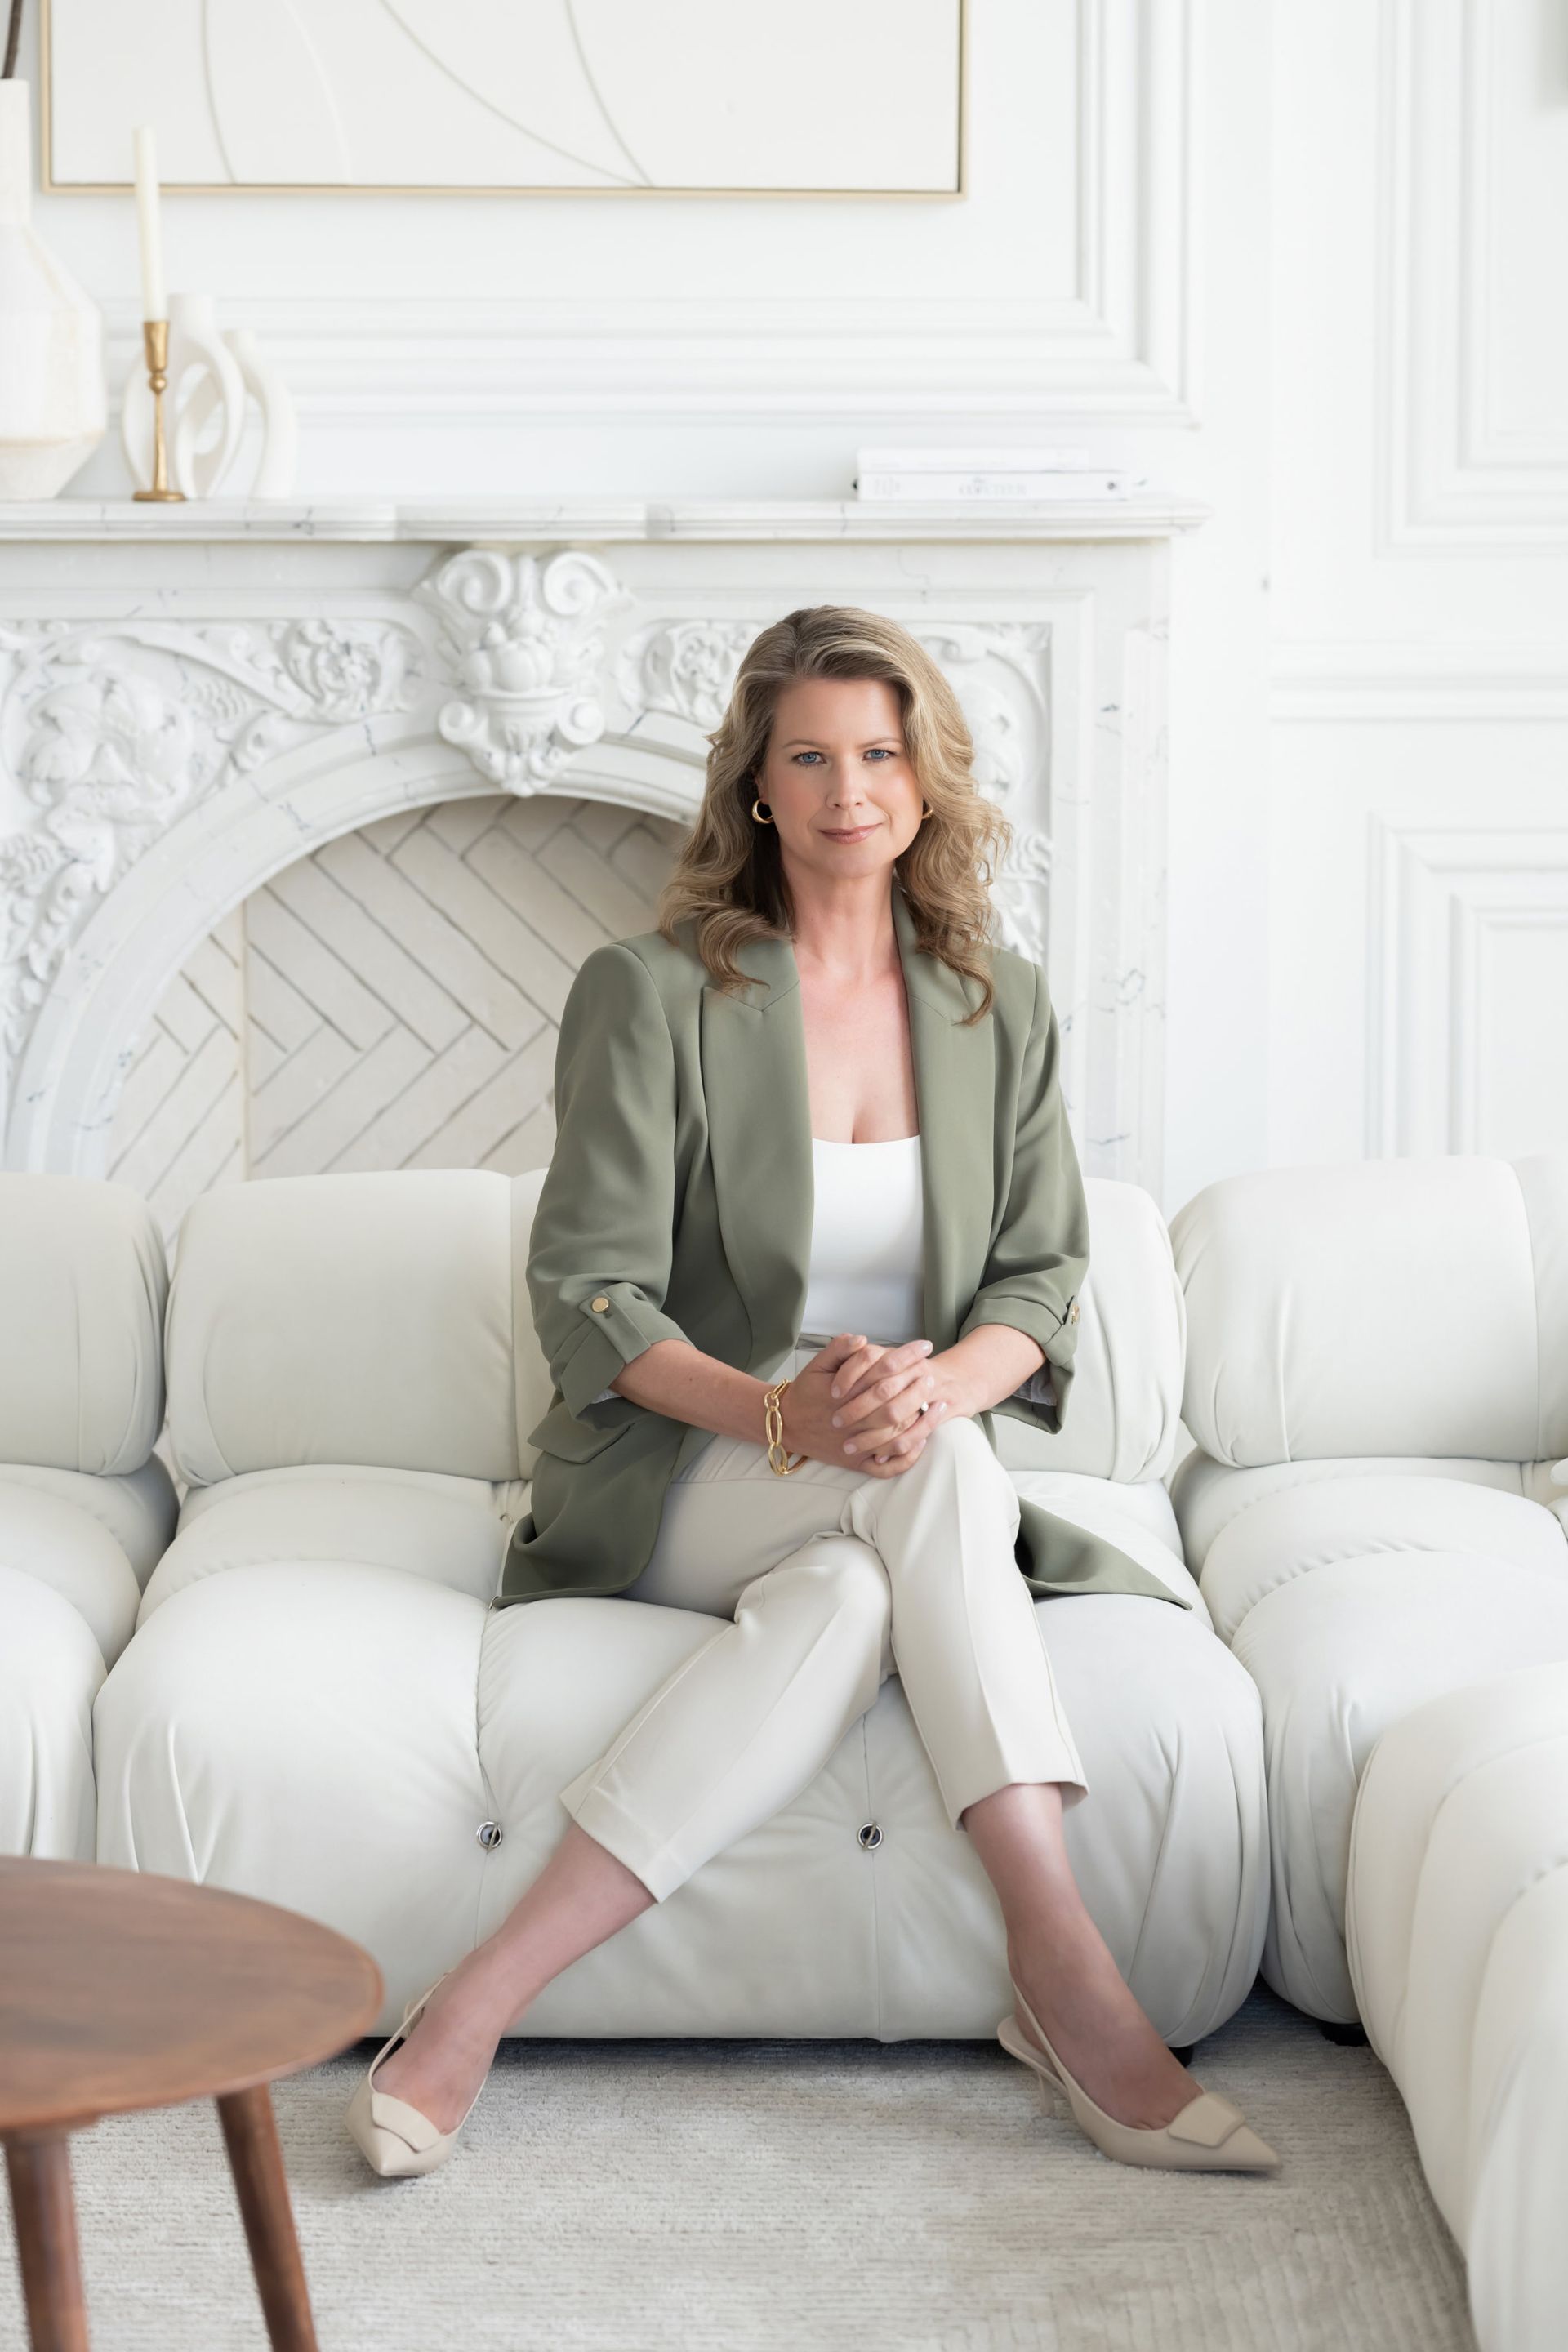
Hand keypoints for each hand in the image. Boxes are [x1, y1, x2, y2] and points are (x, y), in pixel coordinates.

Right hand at [780, 1331, 949, 1476]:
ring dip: (921, 1422)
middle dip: (919, 1390)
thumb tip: (863, 1340)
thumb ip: (839, 1349)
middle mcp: (853, 1421)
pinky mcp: (856, 1464)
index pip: (883, 1371)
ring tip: (939, 1407)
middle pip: (894, 1406)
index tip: (925, 1347)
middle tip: (933, 1377)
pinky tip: (921, 1441)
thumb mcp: (816, 1365)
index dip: (907, 1357)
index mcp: (845, 1394)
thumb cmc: (805, 1393)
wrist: (787, 1425)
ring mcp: (856, 1445)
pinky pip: (888, 1467)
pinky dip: (907, 1457)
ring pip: (896, 1438)